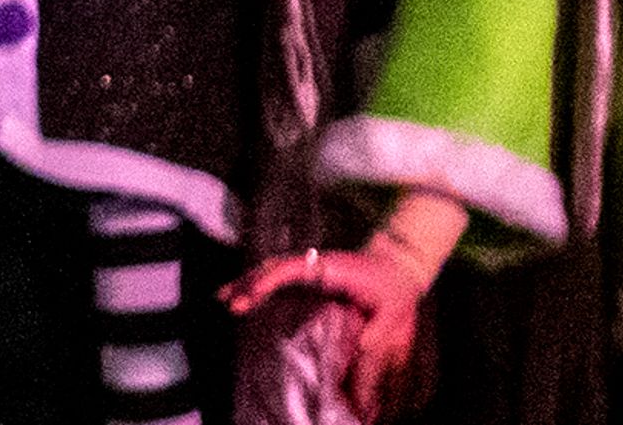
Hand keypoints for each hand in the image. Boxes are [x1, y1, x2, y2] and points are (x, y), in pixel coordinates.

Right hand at [224, 239, 434, 420]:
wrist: (398, 268)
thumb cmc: (394, 290)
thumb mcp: (393, 315)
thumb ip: (376, 336)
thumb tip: (357, 356)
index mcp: (333, 269)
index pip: (294, 268)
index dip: (270, 279)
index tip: (253, 293)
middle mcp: (315, 266)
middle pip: (274, 267)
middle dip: (250, 283)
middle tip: (228, 303)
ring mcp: (310, 271)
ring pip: (272, 271)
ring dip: (248, 283)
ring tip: (224, 299)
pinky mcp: (310, 279)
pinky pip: (279, 279)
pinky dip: (259, 286)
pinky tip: (244, 299)